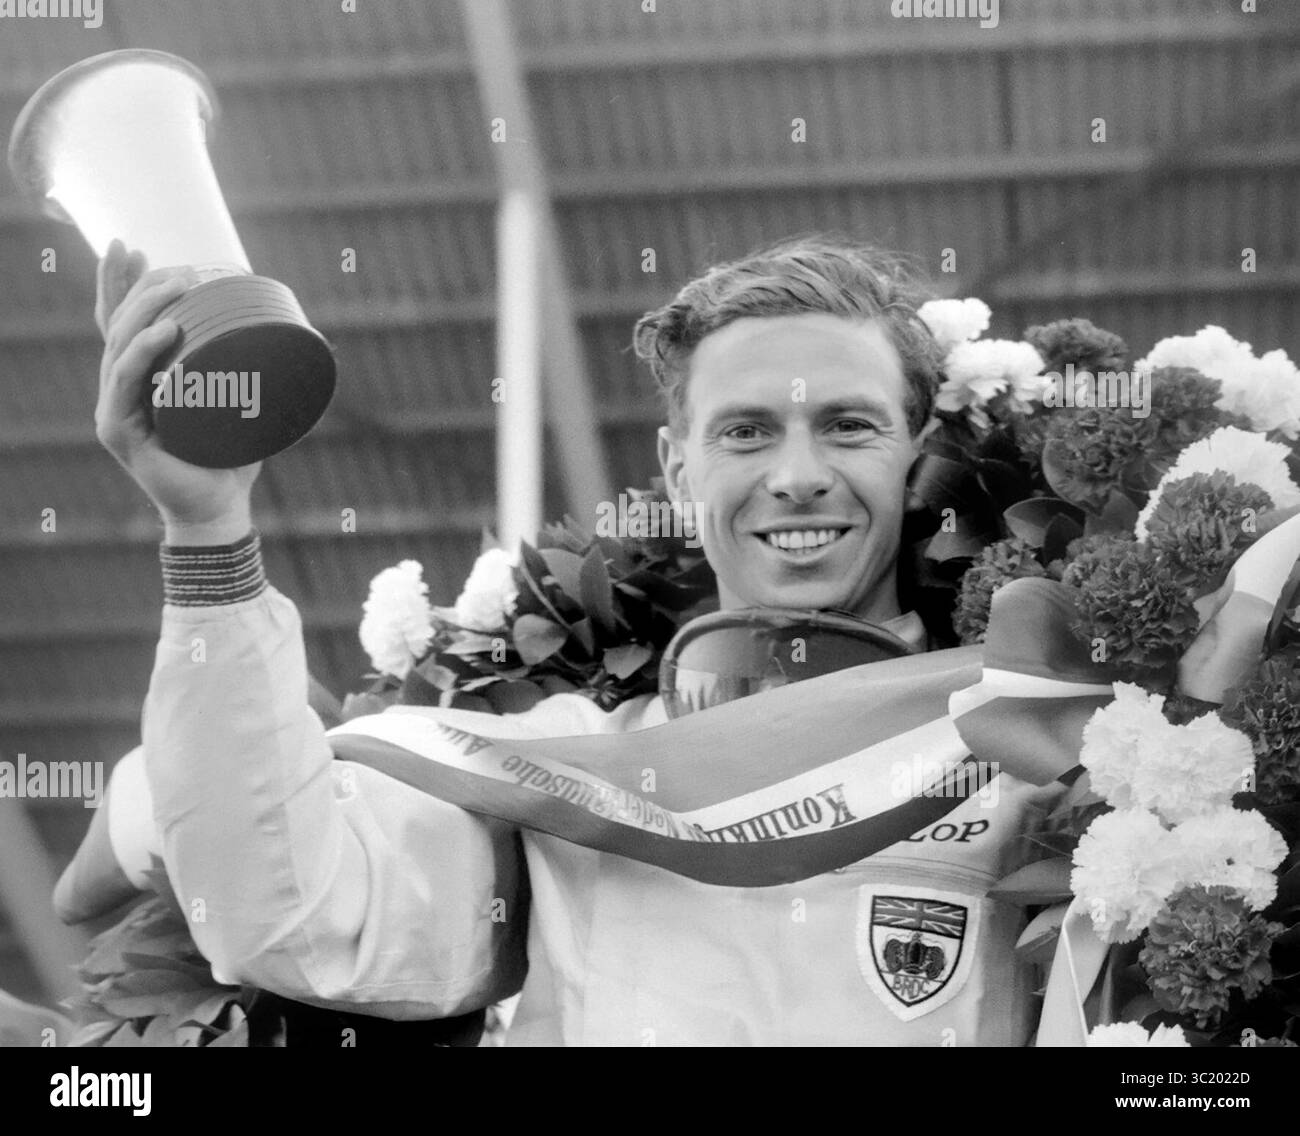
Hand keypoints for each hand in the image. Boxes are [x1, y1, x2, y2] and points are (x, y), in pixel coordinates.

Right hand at [94, 240, 261, 543]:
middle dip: (143, 285)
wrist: (222, 509)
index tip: (131, 247)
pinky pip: (125, 383)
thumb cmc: (231, 458)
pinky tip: (165, 330)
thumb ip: (250, 373)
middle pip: (117, 324)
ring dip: (147, 308)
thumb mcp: (238, 404)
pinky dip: (143, 353)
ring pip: (119, 344)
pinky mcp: (118, 431)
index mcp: (138, 379)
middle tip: (180, 267)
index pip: (118, 322)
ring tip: (180, 285)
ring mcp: (113, 409)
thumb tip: (301, 335)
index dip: (118, 283)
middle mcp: (118, 389)